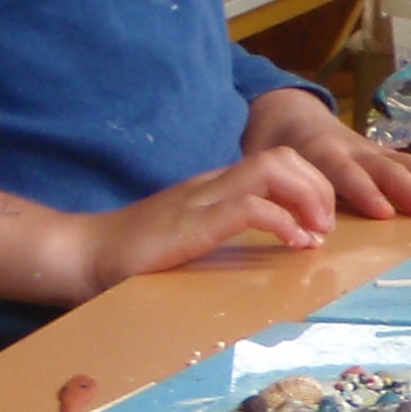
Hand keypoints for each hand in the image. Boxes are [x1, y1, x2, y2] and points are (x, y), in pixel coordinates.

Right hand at [68, 146, 340, 298]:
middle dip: (319, 188)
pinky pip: (249, 208)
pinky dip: (282, 223)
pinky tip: (292, 244)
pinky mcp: (192, 223)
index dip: (312, 184)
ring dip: (307, 199)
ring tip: (315, 234)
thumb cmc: (138, 254)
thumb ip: (227, 229)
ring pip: (272, 169)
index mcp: (216, 185)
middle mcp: (213, 183)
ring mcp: (201, 199)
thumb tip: (278, 242)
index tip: (321, 224)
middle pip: (283, 156)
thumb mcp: (194, 234)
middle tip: (325, 229)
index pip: (277, 160)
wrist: (85, 255)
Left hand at [245, 91, 410, 221]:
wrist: (288, 112)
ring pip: (406, 162)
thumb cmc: (271, 144)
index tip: (385, 212)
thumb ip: (273, 186)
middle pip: (385, 167)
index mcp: (318, 151)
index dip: (365, 190)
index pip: (344, 171)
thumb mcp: (259, 161)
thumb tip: (286, 219)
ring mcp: (371, 149)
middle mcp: (351, 147)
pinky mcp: (385, 153)